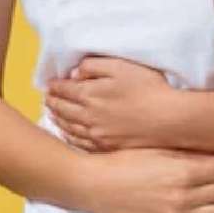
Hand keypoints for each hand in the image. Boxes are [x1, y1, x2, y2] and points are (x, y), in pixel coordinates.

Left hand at [46, 55, 177, 151]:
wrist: (167, 119)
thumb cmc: (148, 88)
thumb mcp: (121, 66)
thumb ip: (94, 65)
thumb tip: (75, 72)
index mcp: (90, 93)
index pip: (64, 89)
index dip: (55, 86)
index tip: (49, 84)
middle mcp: (88, 116)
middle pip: (62, 109)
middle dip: (52, 102)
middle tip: (46, 98)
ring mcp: (96, 134)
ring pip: (68, 127)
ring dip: (57, 119)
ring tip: (52, 114)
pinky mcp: (106, 146)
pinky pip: (80, 143)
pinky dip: (69, 136)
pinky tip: (67, 134)